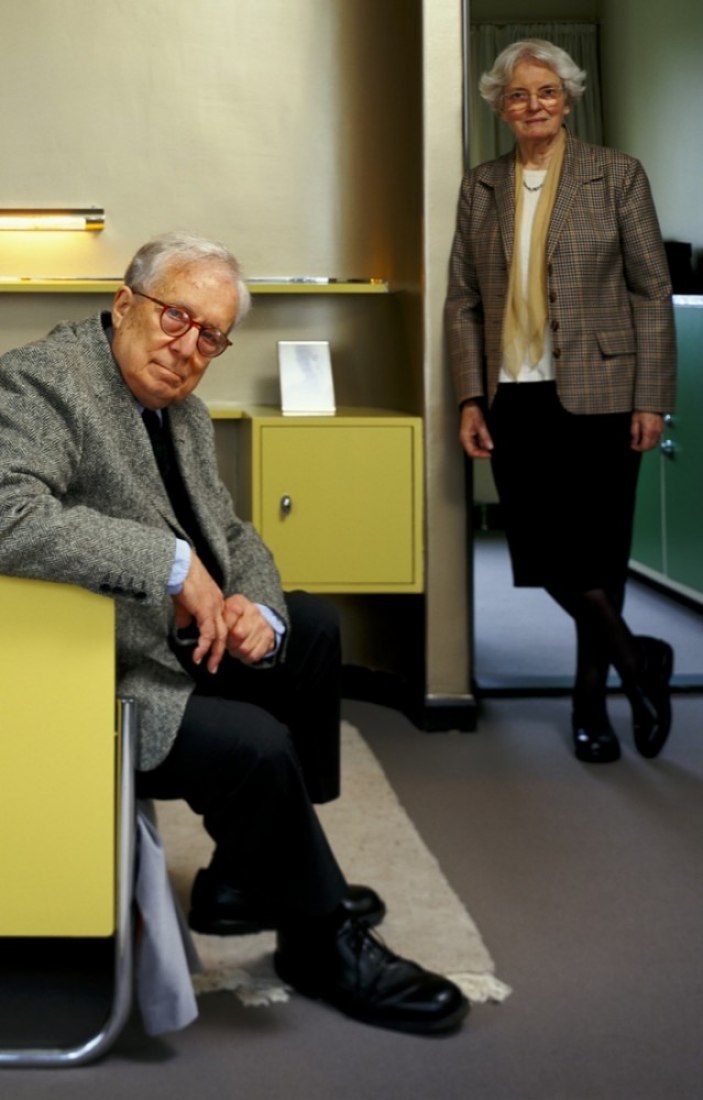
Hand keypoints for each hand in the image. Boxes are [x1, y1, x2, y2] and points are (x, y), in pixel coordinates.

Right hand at [172, 553, 226, 673]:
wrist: (178, 564)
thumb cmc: (179, 576)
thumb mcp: (183, 601)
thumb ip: (186, 614)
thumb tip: (184, 626)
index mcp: (215, 601)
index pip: (220, 624)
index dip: (216, 640)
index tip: (212, 652)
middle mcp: (218, 605)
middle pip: (224, 633)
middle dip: (219, 652)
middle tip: (214, 667)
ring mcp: (214, 607)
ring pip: (219, 636)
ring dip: (214, 654)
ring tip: (209, 667)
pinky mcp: (206, 610)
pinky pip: (208, 634)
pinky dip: (204, 647)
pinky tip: (198, 656)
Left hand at [223, 594, 275, 664]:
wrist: (256, 620)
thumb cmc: (233, 619)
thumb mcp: (224, 613)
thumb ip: (218, 620)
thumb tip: (213, 634)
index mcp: (239, 602)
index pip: (230, 616)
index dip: (223, 628)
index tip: (221, 632)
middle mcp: (253, 611)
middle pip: (238, 634)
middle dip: (230, 642)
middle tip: (228, 642)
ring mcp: (263, 624)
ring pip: (244, 648)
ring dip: (237, 651)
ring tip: (235, 646)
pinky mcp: (269, 637)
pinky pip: (253, 655)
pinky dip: (246, 657)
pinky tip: (244, 651)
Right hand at [459, 401, 493, 458]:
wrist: (470, 405)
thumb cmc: (472, 412)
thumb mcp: (480, 424)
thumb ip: (485, 436)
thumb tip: (489, 446)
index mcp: (465, 438)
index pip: (472, 452)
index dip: (481, 455)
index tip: (489, 454)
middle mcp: (466, 439)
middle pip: (474, 451)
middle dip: (483, 452)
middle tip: (492, 451)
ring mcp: (469, 438)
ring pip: (477, 447)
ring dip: (484, 447)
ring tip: (490, 442)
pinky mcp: (473, 436)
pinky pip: (479, 442)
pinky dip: (484, 442)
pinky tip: (488, 439)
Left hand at [630, 411, 663, 452]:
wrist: (652, 403)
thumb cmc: (642, 410)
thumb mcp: (635, 421)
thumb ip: (634, 433)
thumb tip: (634, 442)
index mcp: (649, 431)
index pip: (644, 446)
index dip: (638, 448)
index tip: (632, 447)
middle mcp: (656, 432)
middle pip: (651, 446)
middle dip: (643, 448)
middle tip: (636, 446)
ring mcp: (660, 430)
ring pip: (655, 444)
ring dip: (647, 446)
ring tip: (640, 443)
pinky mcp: (662, 428)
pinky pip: (657, 439)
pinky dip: (652, 441)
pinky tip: (646, 439)